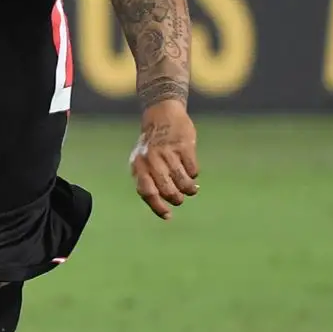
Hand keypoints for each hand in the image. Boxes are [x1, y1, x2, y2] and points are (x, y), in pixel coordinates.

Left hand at [129, 100, 198, 219]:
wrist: (162, 115)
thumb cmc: (152, 145)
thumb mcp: (142, 161)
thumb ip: (148, 181)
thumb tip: (164, 208)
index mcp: (139, 166)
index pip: (147, 192)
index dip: (158, 207)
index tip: (169, 216)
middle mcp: (151, 160)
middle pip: (167, 190)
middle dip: (176, 199)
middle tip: (180, 198)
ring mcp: (168, 152)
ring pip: (183, 182)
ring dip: (189, 189)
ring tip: (191, 188)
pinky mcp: (184, 145)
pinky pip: (193, 170)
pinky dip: (194, 174)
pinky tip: (191, 170)